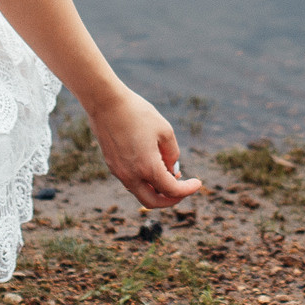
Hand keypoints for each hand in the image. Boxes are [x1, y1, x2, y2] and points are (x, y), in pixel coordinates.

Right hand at [87, 89, 203, 210]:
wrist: (106, 102)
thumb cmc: (138, 113)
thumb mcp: (164, 130)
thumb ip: (172, 153)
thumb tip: (172, 169)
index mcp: (148, 167)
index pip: (172, 191)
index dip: (188, 190)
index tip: (198, 183)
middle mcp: (131, 175)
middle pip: (153, 202)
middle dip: (170, 200)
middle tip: (182, 189)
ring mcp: (119, 172)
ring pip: (140, 192)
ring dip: (156, 190)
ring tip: (169, 174)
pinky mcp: (112, 165)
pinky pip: (131, 182)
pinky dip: (144, 181)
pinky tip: (152, 166)